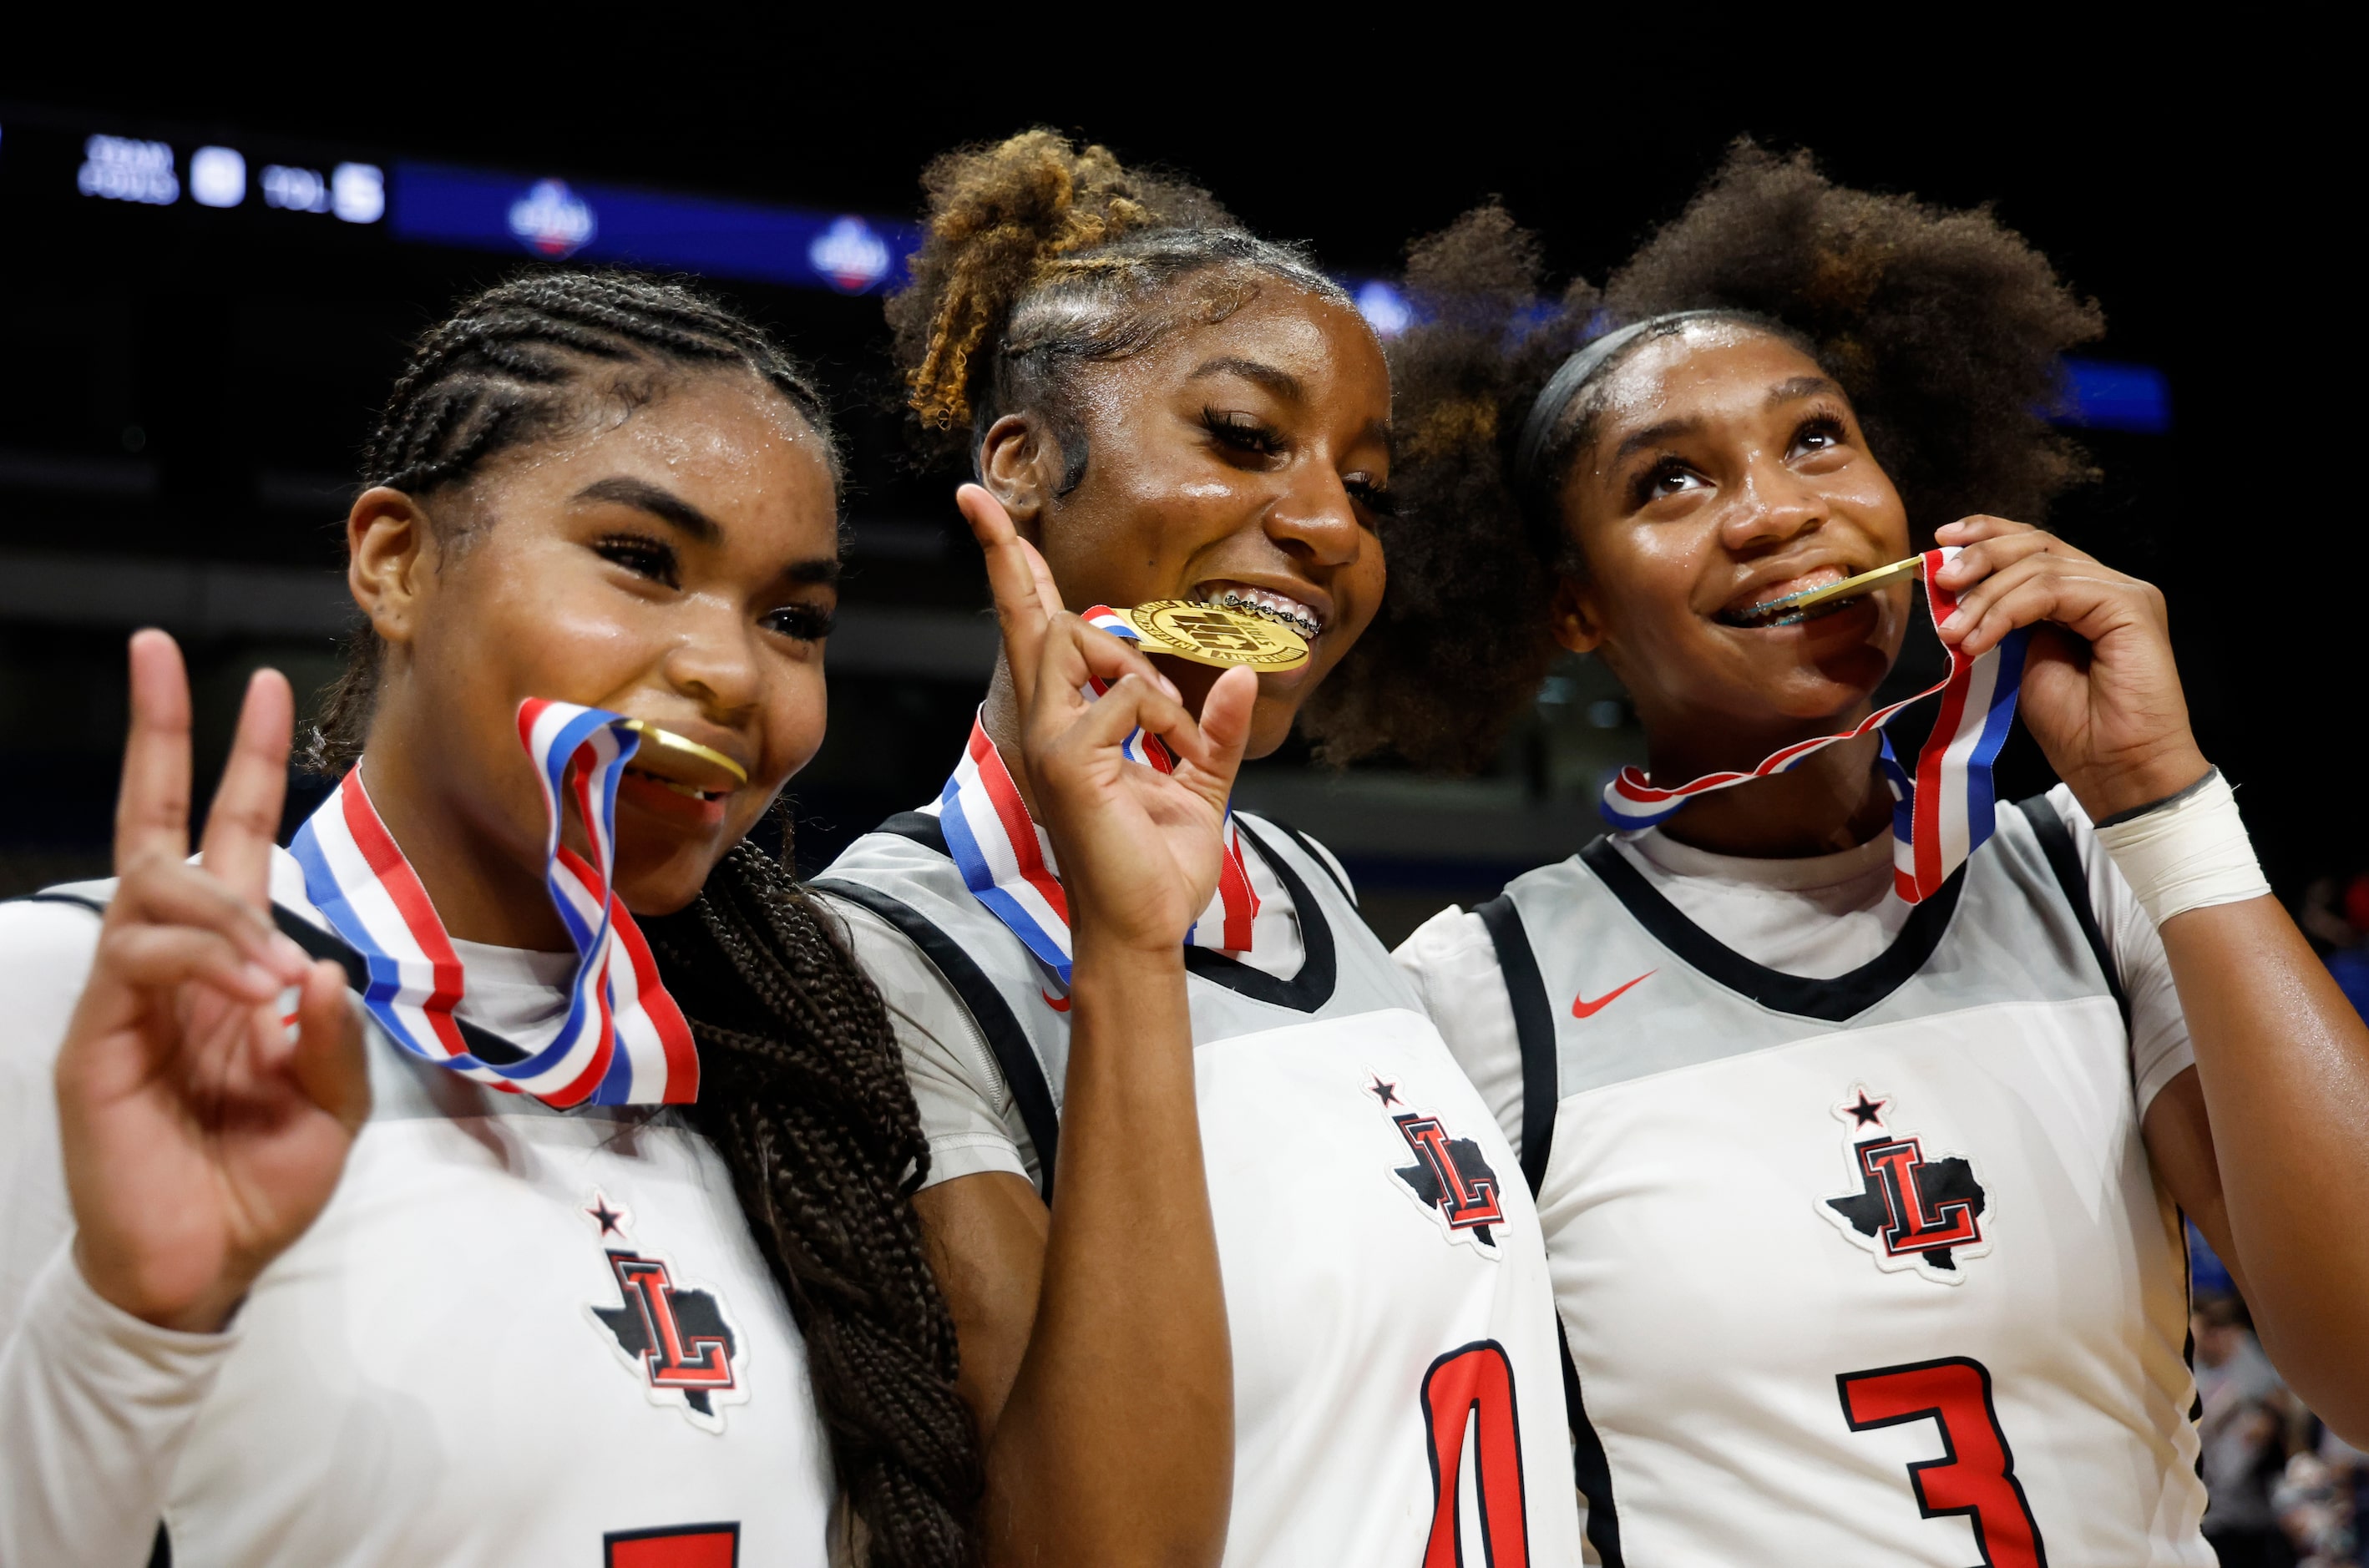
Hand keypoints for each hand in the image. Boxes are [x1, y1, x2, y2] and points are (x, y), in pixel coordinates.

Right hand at [55, 631, 370, 1332]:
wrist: (201, 1268)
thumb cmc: (260, 1182)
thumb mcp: (333, 1106)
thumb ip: (336, 1037)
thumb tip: (318, 966)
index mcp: (234, 968)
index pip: (231, 844)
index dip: (246, 765)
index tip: (265, 686)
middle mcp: (174, 965)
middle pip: (160, 825)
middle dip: (164, 735)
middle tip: (164, 650)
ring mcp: (128, 996)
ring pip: (158, 888)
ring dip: (227, 912)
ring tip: (273, 973)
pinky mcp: (96, 1038)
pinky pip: (142, 960)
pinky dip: (204, 961)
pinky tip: (251, 992)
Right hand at [958, 485, 1255, 954]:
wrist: (1148, 928)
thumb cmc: (1158, 866)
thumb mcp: (1200, 784)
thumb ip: (1214, 729)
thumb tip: (1239, 675)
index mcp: (1070, 723)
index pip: (1038, 633)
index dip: (1015, 570)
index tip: (984, 509)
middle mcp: (1046, 724)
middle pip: (1029, 617)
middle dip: (1008, 554)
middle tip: (971, 498)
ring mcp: (1049, 741)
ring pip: (1076, 644)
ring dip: (1139, 674)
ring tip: (1172, 733)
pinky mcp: (1067, 762)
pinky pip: (1126, 701)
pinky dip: (1166, 721)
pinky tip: (1175, 759)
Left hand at [1933, 516, 2209, 820]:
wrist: (2116, 767)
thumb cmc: (2073, 726)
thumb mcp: (2016, 662)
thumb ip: (1998, 623)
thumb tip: (1952, 601)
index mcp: (2079, 593)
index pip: (2031, 545)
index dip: (1985, 535)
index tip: (1938, 546)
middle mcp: (2104, 584)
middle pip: (2035, 544)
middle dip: (1980, 557)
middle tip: (1941, 582)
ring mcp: (2121, 592)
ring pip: (2039, 566)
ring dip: (1986, 597)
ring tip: (1954, 633)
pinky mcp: (2129, 605)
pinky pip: (2054, 590)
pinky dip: (2008, 612)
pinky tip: (1980, 641)